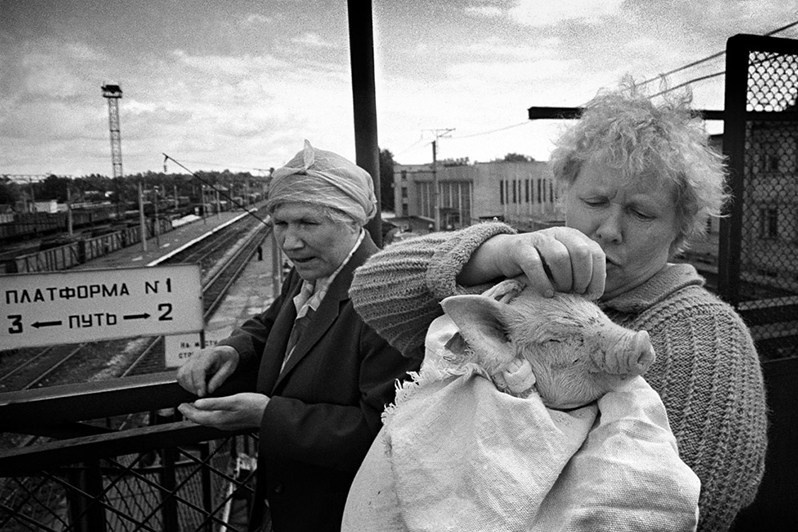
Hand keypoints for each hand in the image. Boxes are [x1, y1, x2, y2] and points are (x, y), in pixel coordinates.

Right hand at [176, 345, 239, 396]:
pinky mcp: (187, 364)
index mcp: (210, 354)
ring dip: (187, 386)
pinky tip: (194, 388)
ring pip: (181, 374)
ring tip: (198, 392)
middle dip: (193, 387)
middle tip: (201, 395)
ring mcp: (191, 359)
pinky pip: (180, 375)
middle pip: (187, 372)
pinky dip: (185, 384)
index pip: (198, 369)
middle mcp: (197, 355)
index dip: (198, 383)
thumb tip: (209, 390)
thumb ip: (219, 379)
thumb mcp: (229, 369)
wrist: (225, 353)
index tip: (202, 394)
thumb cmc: (228, 360)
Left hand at [177, 393, 268, 430]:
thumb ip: (214, 403)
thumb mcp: (233, 400)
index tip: (180, 405)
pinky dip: (208, 415)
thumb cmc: (253, 406)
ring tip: (194, 407)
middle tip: (183, 406)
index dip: (187, 411)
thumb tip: (198, 403)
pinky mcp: (232, 422)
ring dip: (199, 414)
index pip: (197, 417)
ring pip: (207, 420)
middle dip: (191, 413)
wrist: (267, 414)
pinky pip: (215, 420)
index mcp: (219, 418)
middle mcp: (221, 424)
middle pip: (201, 420)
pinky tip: (211, 410)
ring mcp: (226, 424)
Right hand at [460, 227, 605, 297]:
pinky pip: (534, 265)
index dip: (597, 277)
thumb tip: (594, 293)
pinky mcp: (520, 247)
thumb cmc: (542, 266)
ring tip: (560, 292)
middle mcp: (559, 234)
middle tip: (574, 293)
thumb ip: (581, 273)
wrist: (507, 254)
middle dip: (581, 278)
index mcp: (575, 237)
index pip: (596, 253)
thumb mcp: (565, 266)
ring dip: (563, 281)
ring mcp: (539, 238)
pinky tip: (546, 294)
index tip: (590, 294)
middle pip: (581, 252)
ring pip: (559, 257)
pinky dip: (543, 283)